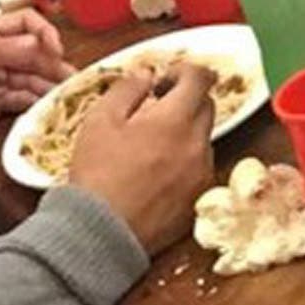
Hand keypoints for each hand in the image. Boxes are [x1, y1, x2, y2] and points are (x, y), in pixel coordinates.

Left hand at [0, 8, 76, 149]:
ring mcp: (0, 76)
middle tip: (71, 80)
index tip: (56, 51)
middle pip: (35, 51)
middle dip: (52, 64)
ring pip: (34, 75)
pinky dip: (38, 100)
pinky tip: (49, 106)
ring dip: (49, 84)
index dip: (45, 33)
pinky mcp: (1, 99)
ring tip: (66, 95)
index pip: (26, 23)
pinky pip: (26, 95)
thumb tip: (38, 43)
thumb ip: (3, 51)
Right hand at [68, 63, 216, 254]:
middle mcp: (197, 145)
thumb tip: (147, 75)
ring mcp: (202, 174)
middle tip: (154, 111)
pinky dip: (184, 162)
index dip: (183, 71)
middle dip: (184, 100)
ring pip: (203, 139)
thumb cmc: (97, 173)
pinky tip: (156, 174)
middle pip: (206, 106)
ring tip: (151, 147)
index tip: (163, 81)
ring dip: (184, 133)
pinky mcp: (199, 199)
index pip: (201, 78)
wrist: (101, 233)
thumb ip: (127, 88)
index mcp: (175, 120)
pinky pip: (200, 168)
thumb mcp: (100, 120)